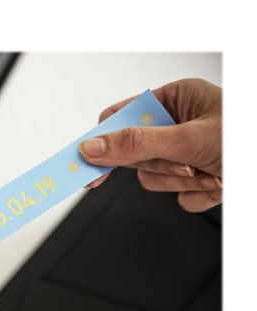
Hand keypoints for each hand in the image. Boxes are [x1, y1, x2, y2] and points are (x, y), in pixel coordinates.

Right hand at [79, 78, 221, 212]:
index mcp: (177, 100)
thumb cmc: (248, 139)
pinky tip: (218, 183)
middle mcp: (179, 125)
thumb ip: (137, 143)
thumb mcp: (188, 138)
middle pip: (136, 153)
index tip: (84, 159)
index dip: (103, 138)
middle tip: (185, 164)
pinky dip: (196, 194)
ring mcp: (185, 154)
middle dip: (162, 164)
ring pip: (153, 178)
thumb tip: (94, 147)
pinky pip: (177, 196)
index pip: (123, 116)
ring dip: (181, 182)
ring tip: (211, 173)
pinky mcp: (195, 180)